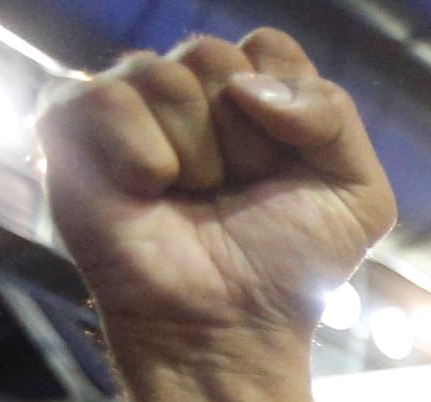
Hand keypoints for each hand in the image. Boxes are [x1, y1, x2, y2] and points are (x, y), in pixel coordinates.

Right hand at [42, 34, 394, 361]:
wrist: (229, 325)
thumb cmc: (288, 264)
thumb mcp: (358, 195)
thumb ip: (334, 115)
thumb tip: (248, 83)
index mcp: (254, 94)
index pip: (270, 48)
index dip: (288, 112)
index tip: (285, 169)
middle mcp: (189, 90)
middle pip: (215, 55)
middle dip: (242, 139)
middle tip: (234, 191)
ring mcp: (130, 104)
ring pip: (163, 75)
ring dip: (195, 155)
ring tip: (192, 198)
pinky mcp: (72, 127)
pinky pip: (103, 96)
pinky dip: (138, 155)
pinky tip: (146, 192)